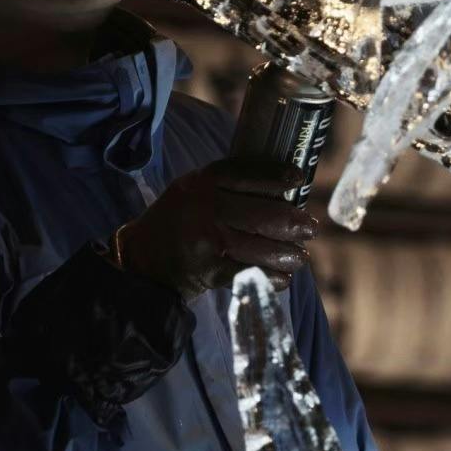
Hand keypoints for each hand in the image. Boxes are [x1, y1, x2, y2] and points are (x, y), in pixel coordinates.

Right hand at [114, 159, 318, 294]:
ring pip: (262, 244)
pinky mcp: (209, 269)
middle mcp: (204, 208)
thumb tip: (279, 189)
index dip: (275, 176)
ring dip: (289, 253)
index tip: (299, 179)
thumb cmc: (175, 222)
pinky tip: (284, 277)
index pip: (244, 173)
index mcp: (199, 183)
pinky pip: (251, 271)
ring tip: (300, 255)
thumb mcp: (190, 190)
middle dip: (294, 222)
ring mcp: (207, 239)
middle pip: (262, 212)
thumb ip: (224, 185)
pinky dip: (273, 277)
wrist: (140, 261)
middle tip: (310, 227)